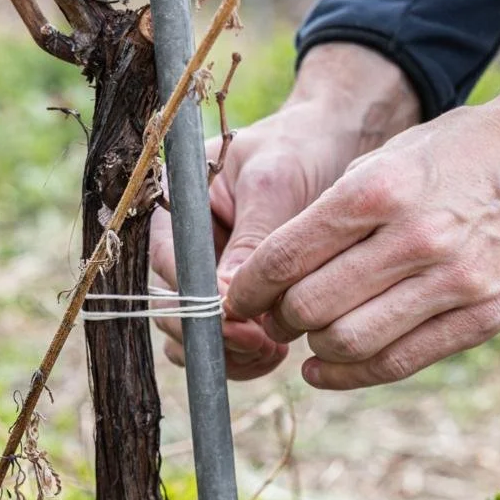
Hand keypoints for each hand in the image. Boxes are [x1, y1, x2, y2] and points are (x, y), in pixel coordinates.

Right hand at [150, 42, 419, 378]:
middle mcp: (179, 241)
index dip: (198, 300)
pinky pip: (217, 339)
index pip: (169, 263)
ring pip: (190, 332)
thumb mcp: (276, 185)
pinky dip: (240, 355)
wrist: (329, 144)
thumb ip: (253, 241)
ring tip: (273, 352)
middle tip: (265, 347)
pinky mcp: (226, 296)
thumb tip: (229, 302)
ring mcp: (200, 272)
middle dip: (212, 335)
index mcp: (174, 203)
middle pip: (171, 305)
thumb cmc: (299, 150)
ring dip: (225, 353)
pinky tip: (275, 352)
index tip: (240, 322)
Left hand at [225, 66, 499, 389]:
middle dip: (278, 318)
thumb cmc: (459, 151)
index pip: (287, 255)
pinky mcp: (485, 316)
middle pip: (311, 305)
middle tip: (271, 315)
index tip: (235, 297)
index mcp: (380, 189)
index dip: (249, 286)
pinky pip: (400, 362)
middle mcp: (416, 237)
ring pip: (349, 342)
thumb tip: (270, 272)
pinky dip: (350, 374)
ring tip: (306, 336)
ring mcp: (455, 281)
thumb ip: (332, 214)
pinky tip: (326, 367)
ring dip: (313, 347)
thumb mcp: (388, 158)